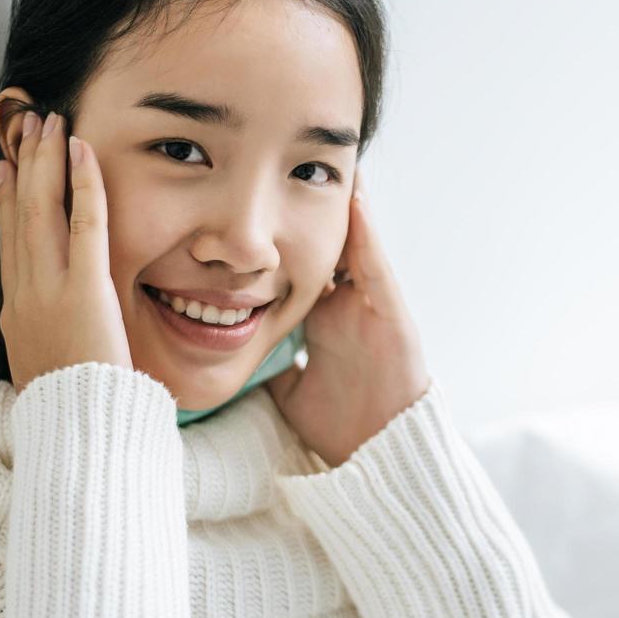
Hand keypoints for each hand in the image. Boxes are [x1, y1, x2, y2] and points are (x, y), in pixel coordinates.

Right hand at [0, 110, 132, 394]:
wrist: (78, 432)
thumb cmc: (76, 411)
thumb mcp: (50, 371)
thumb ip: (50, 343)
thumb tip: (55, 336)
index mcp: (16, 314)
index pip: (10, 244)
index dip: (7, 202)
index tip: (7, 169)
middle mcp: (25, 294)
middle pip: (19, 215)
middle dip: (25, 166)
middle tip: (30, 125)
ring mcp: (50, 289)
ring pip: (41, 210)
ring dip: (46, 161)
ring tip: (51, 122)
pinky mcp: (84, 289)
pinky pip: (86, 224)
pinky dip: (83, 184)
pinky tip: (84, 151)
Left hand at [266, 168, 430, 468]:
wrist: (382, 459)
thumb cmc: (341, 428)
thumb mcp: (287, 391)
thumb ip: (266, 365)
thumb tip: (225, 355)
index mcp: (322, 320)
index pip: (295, 263)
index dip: (278, 233)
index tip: (254, 200)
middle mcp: (347, 305)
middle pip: (323, 241)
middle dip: (308, 205)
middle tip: (288, 158)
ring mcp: (371, 307)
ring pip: (352, 243)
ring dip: (342, 204)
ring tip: (327, 158)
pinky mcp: (393, 316)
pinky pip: (376, 267)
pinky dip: (366, 235)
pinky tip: (356, 201)